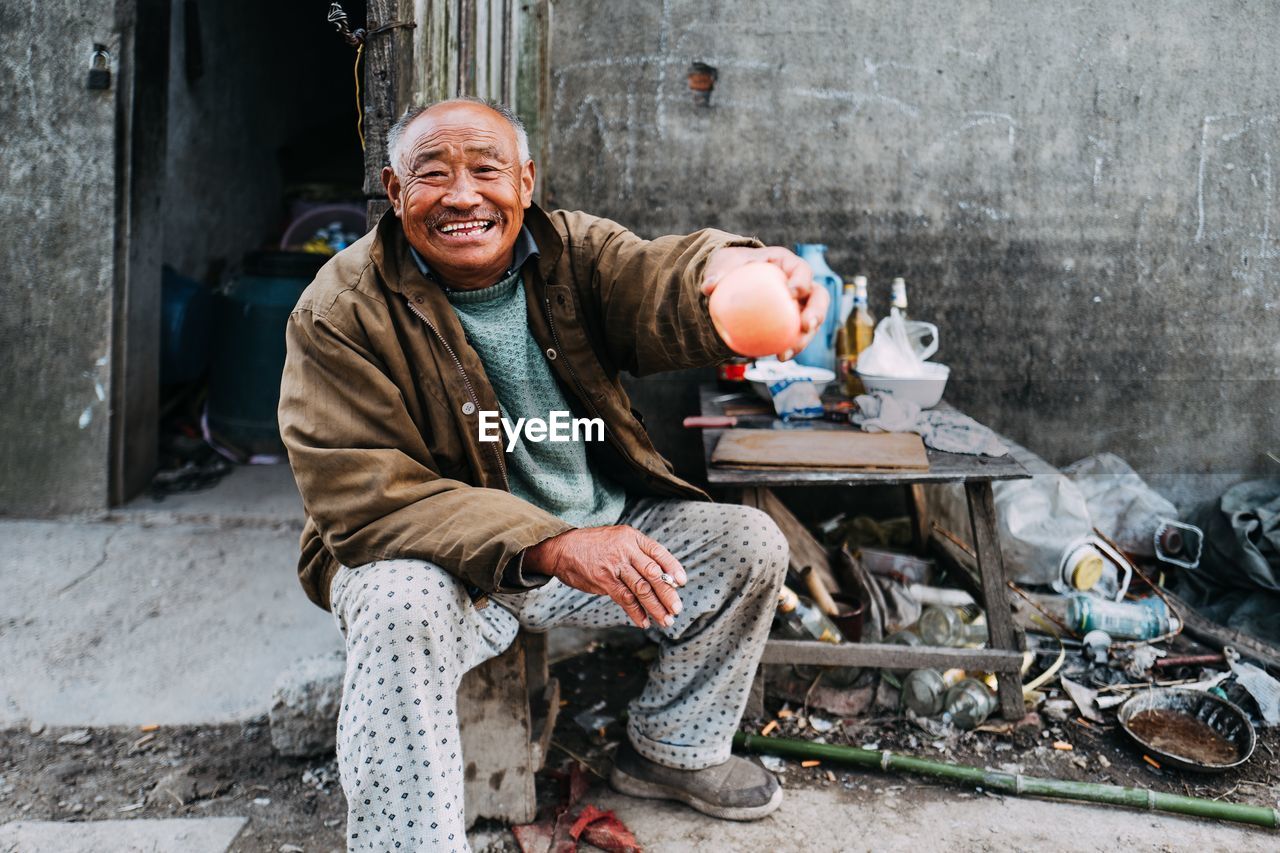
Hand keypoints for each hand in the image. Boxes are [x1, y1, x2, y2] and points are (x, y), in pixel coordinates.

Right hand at [524, 526, 686, 628]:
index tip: (682, 582)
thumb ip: (636, 554)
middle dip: (667, 593)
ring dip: (655, 607)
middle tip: (677, 609)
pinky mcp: (604, 580)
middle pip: (653, 573)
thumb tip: (658, 577)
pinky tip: (643, 621)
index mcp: (632, 537)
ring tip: (665, 620)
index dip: (672, 567)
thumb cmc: (593, 545)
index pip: (659, 552)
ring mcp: (615, 565)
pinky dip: (636, 612)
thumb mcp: (618, 539)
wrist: (562, 547)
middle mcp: (626, 550)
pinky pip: (624, 598)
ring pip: (641, 588)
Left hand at [701, 246, 830, 360]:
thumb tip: (708, 287)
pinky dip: (791, 347)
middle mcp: (800, 284)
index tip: (792, 292)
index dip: (802, 280)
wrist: (733, 283)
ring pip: (812, 321)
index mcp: (788, 264)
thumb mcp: (724, 264)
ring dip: (805, 338)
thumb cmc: (732, 268)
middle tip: (806, 326)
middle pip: (818, 297)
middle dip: (817, 312)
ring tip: (789, 351)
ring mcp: (799, 305)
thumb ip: (718, 272)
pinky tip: (780, 357)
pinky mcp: (792, 322)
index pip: (802, 269)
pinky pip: (796, 335)